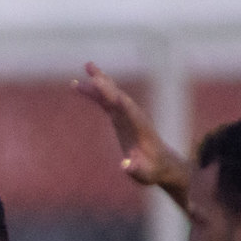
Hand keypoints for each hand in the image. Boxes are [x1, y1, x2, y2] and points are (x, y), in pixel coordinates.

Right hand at [72, 63, 188, 191]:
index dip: (119, 102)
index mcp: (140, 127)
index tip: (108, 90)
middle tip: (91, 70)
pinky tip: (81, 86)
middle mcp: (133, 115)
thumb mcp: (145, 174)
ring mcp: (125, 114)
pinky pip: (105, 101)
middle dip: (106, 83)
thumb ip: (136, 170)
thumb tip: (126, 166)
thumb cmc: (152, 170)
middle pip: (118, 95)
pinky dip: (94, 93)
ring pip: (111, 93)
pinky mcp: (119, 117)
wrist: (160, 163)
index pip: (129, 110)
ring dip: (99, 80)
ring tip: (86, 66)